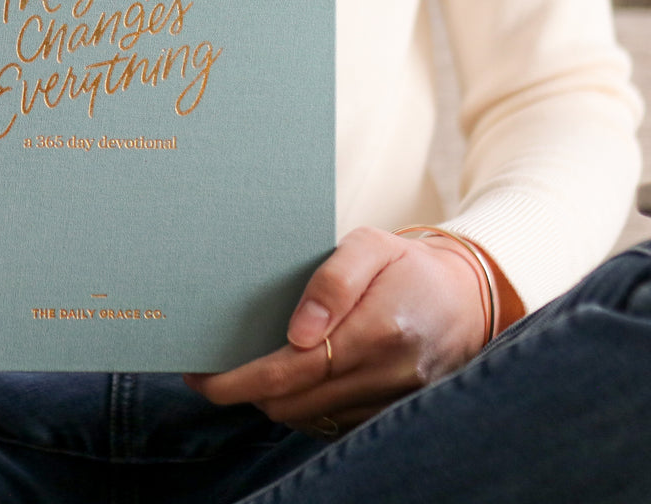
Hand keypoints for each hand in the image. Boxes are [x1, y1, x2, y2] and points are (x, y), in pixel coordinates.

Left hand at [183, 226, 488, 434]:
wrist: (465, 296)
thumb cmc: (407, 264)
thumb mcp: (370, 245)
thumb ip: (332, 282)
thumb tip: (296, 333)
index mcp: (378, 331)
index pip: (291, 370)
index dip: (240, 379)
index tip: (201, 376)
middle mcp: (386, 376)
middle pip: (292, 402)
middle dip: (244, 392)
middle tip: (208, 372)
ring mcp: (390, 402)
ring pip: (308, 417)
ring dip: (269, 400)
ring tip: (240, 372)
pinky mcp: (390, 414)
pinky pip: (330, 422)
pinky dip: (300, 405)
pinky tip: (282, 380)